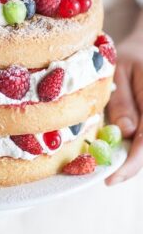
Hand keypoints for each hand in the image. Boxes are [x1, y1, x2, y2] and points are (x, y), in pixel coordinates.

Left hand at [106, 14, 142, 184]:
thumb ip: (122, 101)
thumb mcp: (119, 71)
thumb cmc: (131, 55)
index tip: (110, 179)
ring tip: (105, 161)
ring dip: (129, 156)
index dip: (130, 164)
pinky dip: (131, 146)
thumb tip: (125, 132)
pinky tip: (114, 147)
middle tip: (102, 174)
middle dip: (128, 165)